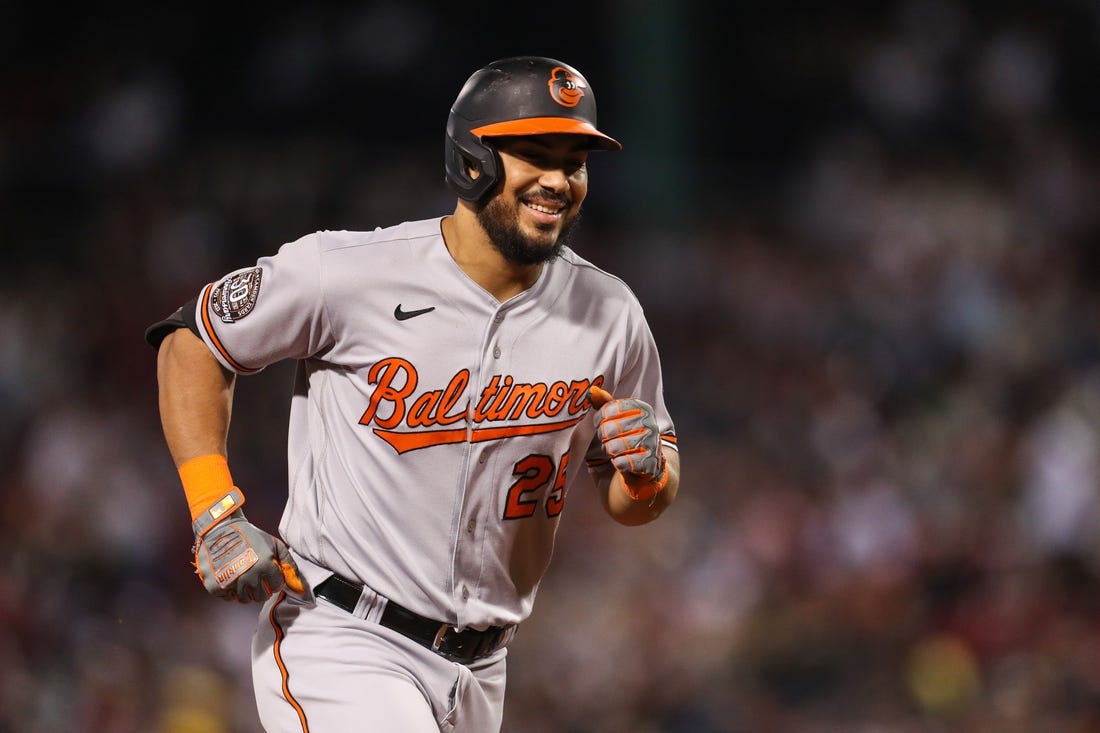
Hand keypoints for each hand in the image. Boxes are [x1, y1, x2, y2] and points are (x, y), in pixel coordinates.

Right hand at [193, 498, 303, 601]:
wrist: (221, 529)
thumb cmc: (250, 536)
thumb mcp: (274, 544)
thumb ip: (289, 564)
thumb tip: (300, 586)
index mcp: (265, 565)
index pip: (276, 586)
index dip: (274, 580)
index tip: (268, 574)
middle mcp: (248, 576)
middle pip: (261, 597)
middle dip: (262, 588)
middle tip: (256, 577)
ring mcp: (231, 582)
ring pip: (245, 599)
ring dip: (247, 591)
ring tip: (244, 577)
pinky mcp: (215, 586)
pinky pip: (228, 598)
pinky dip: (231, 591)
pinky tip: (231, 577)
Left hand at [589, 386, 668, 500]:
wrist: (645, 467)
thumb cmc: (625, 437)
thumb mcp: (616, 418)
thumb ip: (604, 403)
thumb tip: (592, 391)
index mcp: (642, 407)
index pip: (608, 409)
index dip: (599, 420)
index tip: (601, 424)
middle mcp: (650, 423)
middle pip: (609, 429)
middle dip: (604, 438)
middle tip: (609, 440)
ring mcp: (652, 443)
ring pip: (614, 447)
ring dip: (610, 452)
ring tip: (616, 451)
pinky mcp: (650, 463)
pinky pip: (622, 463)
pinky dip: (618, 464)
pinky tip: (623, 463)